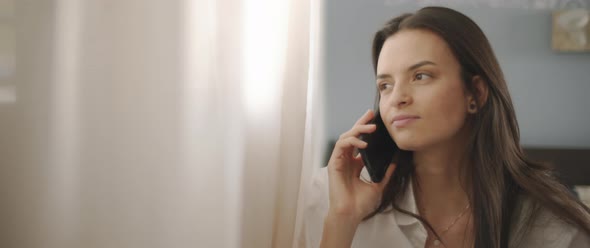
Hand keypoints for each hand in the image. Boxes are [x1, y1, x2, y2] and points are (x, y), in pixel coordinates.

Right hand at [326, 109, 396, 223]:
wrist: (351, 214)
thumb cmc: (361, 204)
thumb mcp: (378, 185)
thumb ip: (385, 173)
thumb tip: (395, 162)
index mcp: (355, 165)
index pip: (360, 143)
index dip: (366, 131)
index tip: (376, 121)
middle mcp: (346, 161)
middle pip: (352, 136)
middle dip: (361, 123)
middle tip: (371, 113)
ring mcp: (339, 161)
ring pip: (345, 138)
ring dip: (357, 130)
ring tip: (370, 127)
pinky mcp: (334, 164)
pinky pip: (341, 146)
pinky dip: (351, 141)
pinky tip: (363, 143)